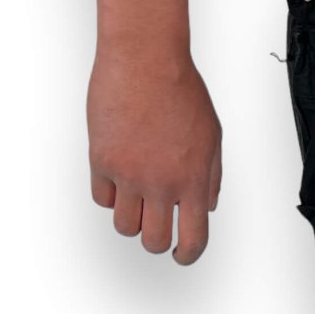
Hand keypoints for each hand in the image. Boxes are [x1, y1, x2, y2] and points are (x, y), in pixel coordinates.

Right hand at [85, 45, 222, 263]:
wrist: (145, 59)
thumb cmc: (180, 89)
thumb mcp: (212, 136)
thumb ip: (211, 177)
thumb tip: (207, 207)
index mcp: (193, 181)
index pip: (193, 239)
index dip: (187, 254)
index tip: (181, 255)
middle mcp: (161, 184)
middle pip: (154, 242)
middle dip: (156, 240)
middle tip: (156, 227)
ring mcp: (129, 175)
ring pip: (124, 226)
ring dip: (132, 219)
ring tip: (137, 198)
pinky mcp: (102, 160)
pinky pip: (102, 198)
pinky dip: (111, 194)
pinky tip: (119, 177)